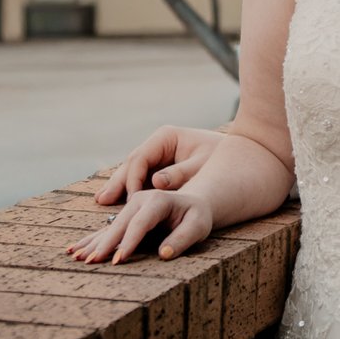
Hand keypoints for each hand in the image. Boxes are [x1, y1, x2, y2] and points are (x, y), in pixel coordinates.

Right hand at [67, 187, 214, 263]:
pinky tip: (75, 250)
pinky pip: (106, 229)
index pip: (141, 223)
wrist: (193, 204)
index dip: (129, 242)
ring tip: (76, 257)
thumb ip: (182, 239)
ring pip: (109, 227)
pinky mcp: (126, 216)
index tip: (119, 260)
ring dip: (93, 243)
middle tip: (91, 262)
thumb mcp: (198, 226)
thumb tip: (164, 254)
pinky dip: (91, 240)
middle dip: (105, 244)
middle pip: (120, 224)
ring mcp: (131, 207)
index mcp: (158, 200)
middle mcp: (141, 200)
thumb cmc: (197, 217)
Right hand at [95, 123, 224, 204]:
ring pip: (132, 170)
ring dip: (118, 186)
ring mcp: (156, 155)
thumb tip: (156, 182)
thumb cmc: (219, 158)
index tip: (132, 199)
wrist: (237, 154)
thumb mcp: (201, 166)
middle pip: (131, 163)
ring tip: (103, 201)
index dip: (133, 179)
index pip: (141, 158)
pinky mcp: (158, 166)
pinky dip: (129, 189)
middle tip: (103, 200)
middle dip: (118, 182)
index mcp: (166, 137)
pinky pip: (139, 178)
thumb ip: (180, 174)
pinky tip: (116, 201)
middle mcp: (157, 144)